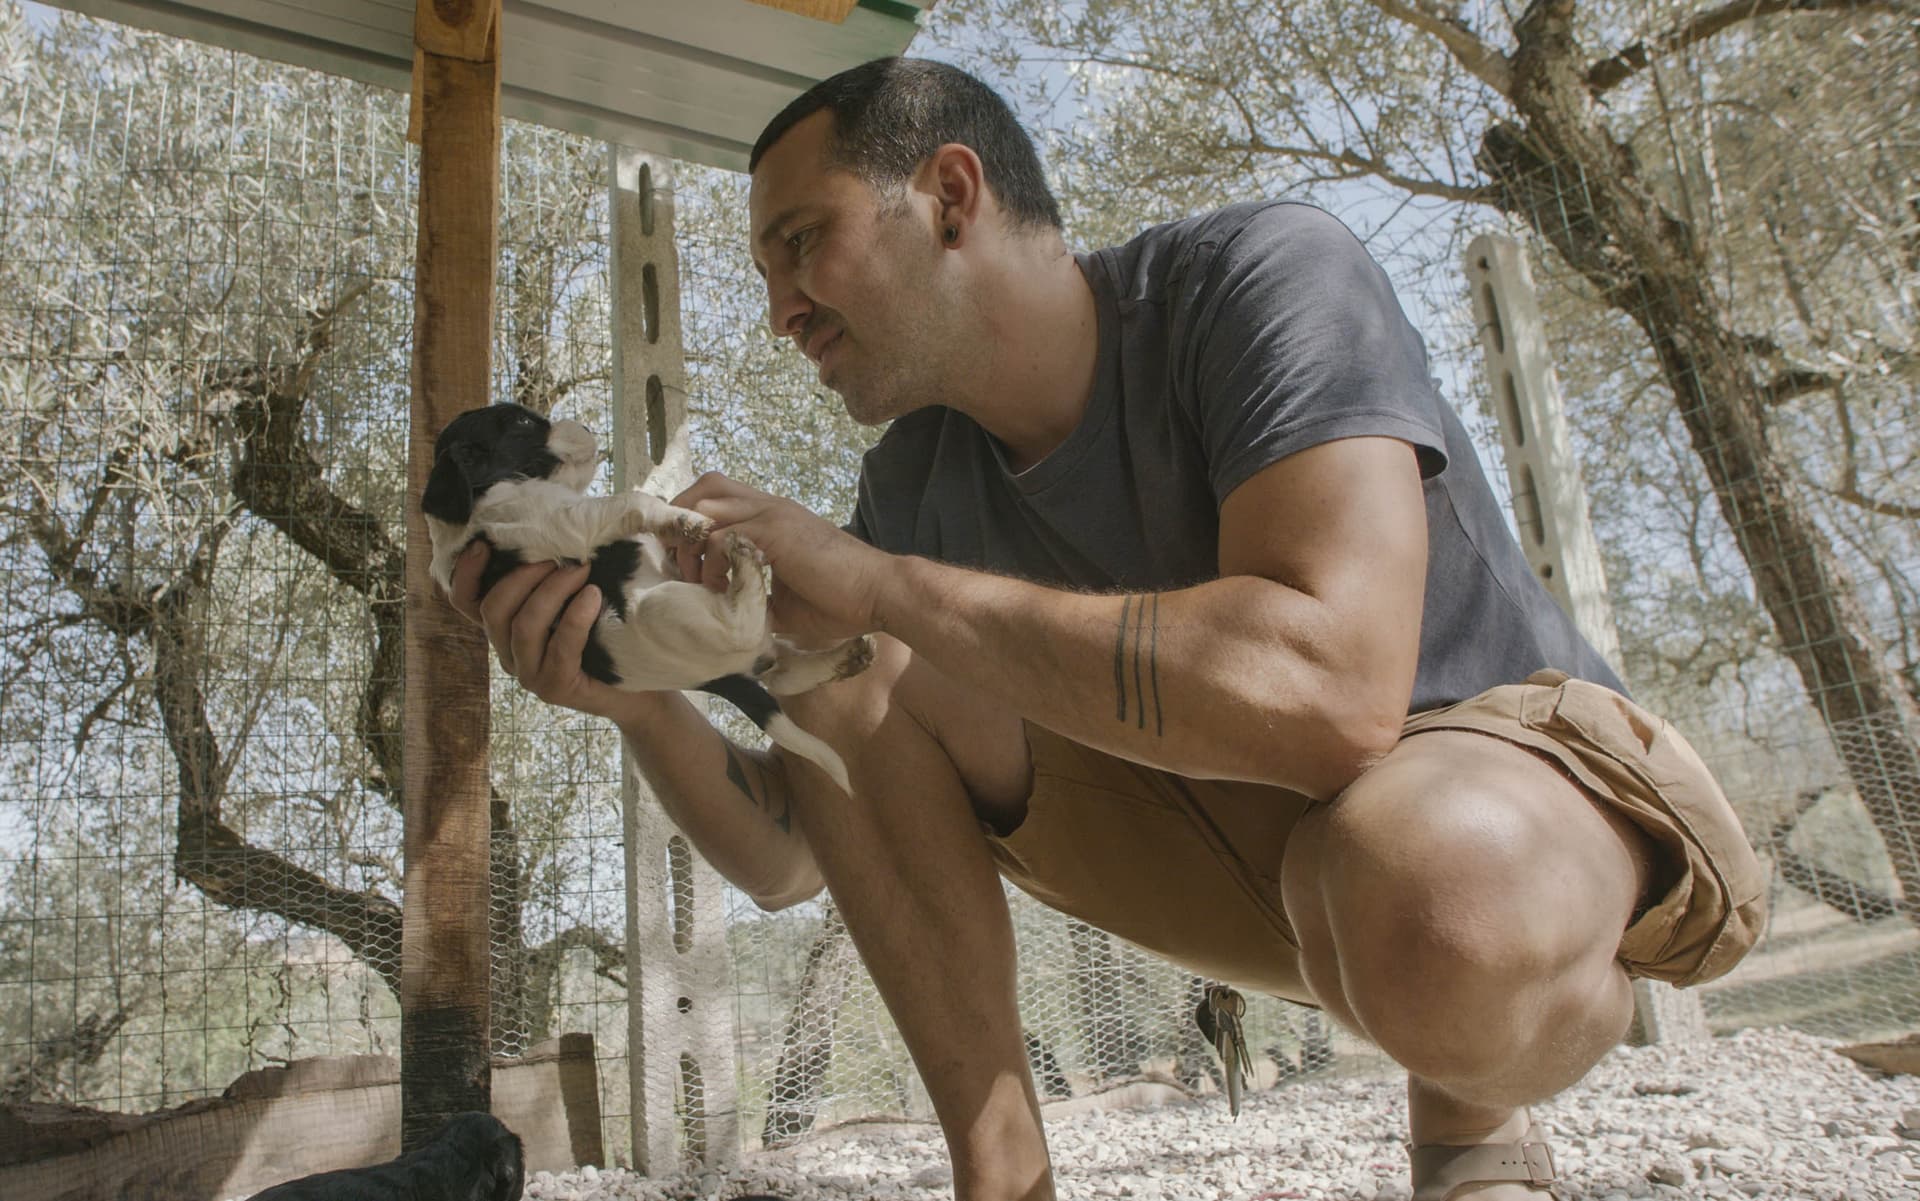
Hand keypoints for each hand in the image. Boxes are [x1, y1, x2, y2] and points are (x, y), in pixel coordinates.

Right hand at [443, 541, 644, 721]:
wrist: (641, 688)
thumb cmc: (608, 636)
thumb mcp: (577, 598)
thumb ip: (557, 573)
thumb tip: (562, 528)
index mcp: (505, 628)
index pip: (466, 602)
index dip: (466, 574)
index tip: (484, 545)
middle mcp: (509, 652)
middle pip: (493, 609)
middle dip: (524, 575)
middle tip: (561, 556)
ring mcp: (529, 674)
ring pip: (523, 627)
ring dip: (552, 591)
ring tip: (581, 570)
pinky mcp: (555, 688)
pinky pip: (559, 648)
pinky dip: (576, 617)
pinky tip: (593, 596)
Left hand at [670, 473, 891, 645]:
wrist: (880, 594)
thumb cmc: (840, 602)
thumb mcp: (785, 601)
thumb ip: (755, 597)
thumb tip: (726, 619)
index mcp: (773, 516)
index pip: (718, 496)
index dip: (692, 521)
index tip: (683, 560)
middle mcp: (769, 506)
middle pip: (704, 487)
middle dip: (680, 521)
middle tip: (679, 563)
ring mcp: (773, 514)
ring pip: (706, 507)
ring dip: (691, 545)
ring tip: (696, 580)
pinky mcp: (775, 531)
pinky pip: (722, 538)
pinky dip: (711, 564)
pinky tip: (721, 590)